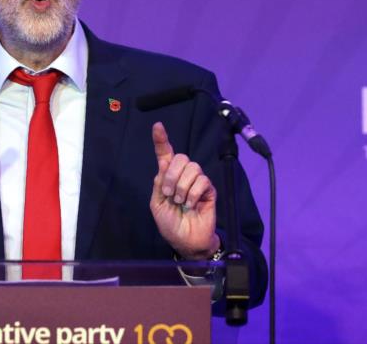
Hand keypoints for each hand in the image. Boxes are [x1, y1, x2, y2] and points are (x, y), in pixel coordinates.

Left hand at [149, 122, 219, 259]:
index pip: (165, 154)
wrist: (185, 240)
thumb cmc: (170, 223)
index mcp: (167, 177)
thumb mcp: (157, 204)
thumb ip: (160, 183)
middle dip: (172, 175)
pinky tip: (191, 204)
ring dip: (182, 186)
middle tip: (169, 194)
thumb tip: (164, 162)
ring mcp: (197, 181)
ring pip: (192, 168)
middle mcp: (182, 175)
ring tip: (180, 202)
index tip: (157, 126)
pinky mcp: (209, 189)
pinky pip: (202, 181)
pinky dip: (193, 193)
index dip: (161, 140)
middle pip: (180, 158)